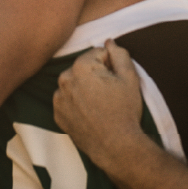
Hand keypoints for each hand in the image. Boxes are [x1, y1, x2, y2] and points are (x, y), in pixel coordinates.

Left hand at [53, 40, 143, 168]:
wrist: (116, 147)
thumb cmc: (124, 111)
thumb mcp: (130, 77)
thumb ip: (119, 54)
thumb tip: (109, 41)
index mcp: (80, 67)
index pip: (98, 53)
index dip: (110, 64)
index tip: (116, 80)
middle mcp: (64, 79)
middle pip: (84, 67)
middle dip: (96, 75)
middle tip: (109, 94)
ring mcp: (58, 98)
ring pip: (75, 82)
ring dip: (85, 87)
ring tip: (100, 104)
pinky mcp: (57, 114)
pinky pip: (67, 99)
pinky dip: (76, 102)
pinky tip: (90, 112)